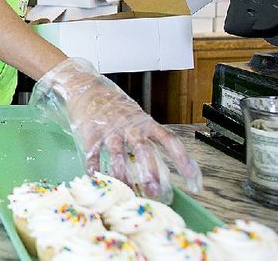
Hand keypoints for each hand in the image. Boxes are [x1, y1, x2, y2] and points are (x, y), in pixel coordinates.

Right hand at [30, 57, 202, 201]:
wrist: (84, 85)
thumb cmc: (113, 104)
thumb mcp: (134, 116)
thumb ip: (143, 136)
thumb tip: (156, 167)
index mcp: (145, 122)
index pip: (169, 140)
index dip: (183, 160)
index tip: (193, 180)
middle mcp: (129, 125)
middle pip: (143, 149)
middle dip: (149, 171)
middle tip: (154, 191)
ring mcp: (109, 128)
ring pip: (117, 154)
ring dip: (122, 174)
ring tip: (126, 190)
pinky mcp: (90, 131)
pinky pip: (93, 152)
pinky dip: (94, 167)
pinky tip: (96, 177)